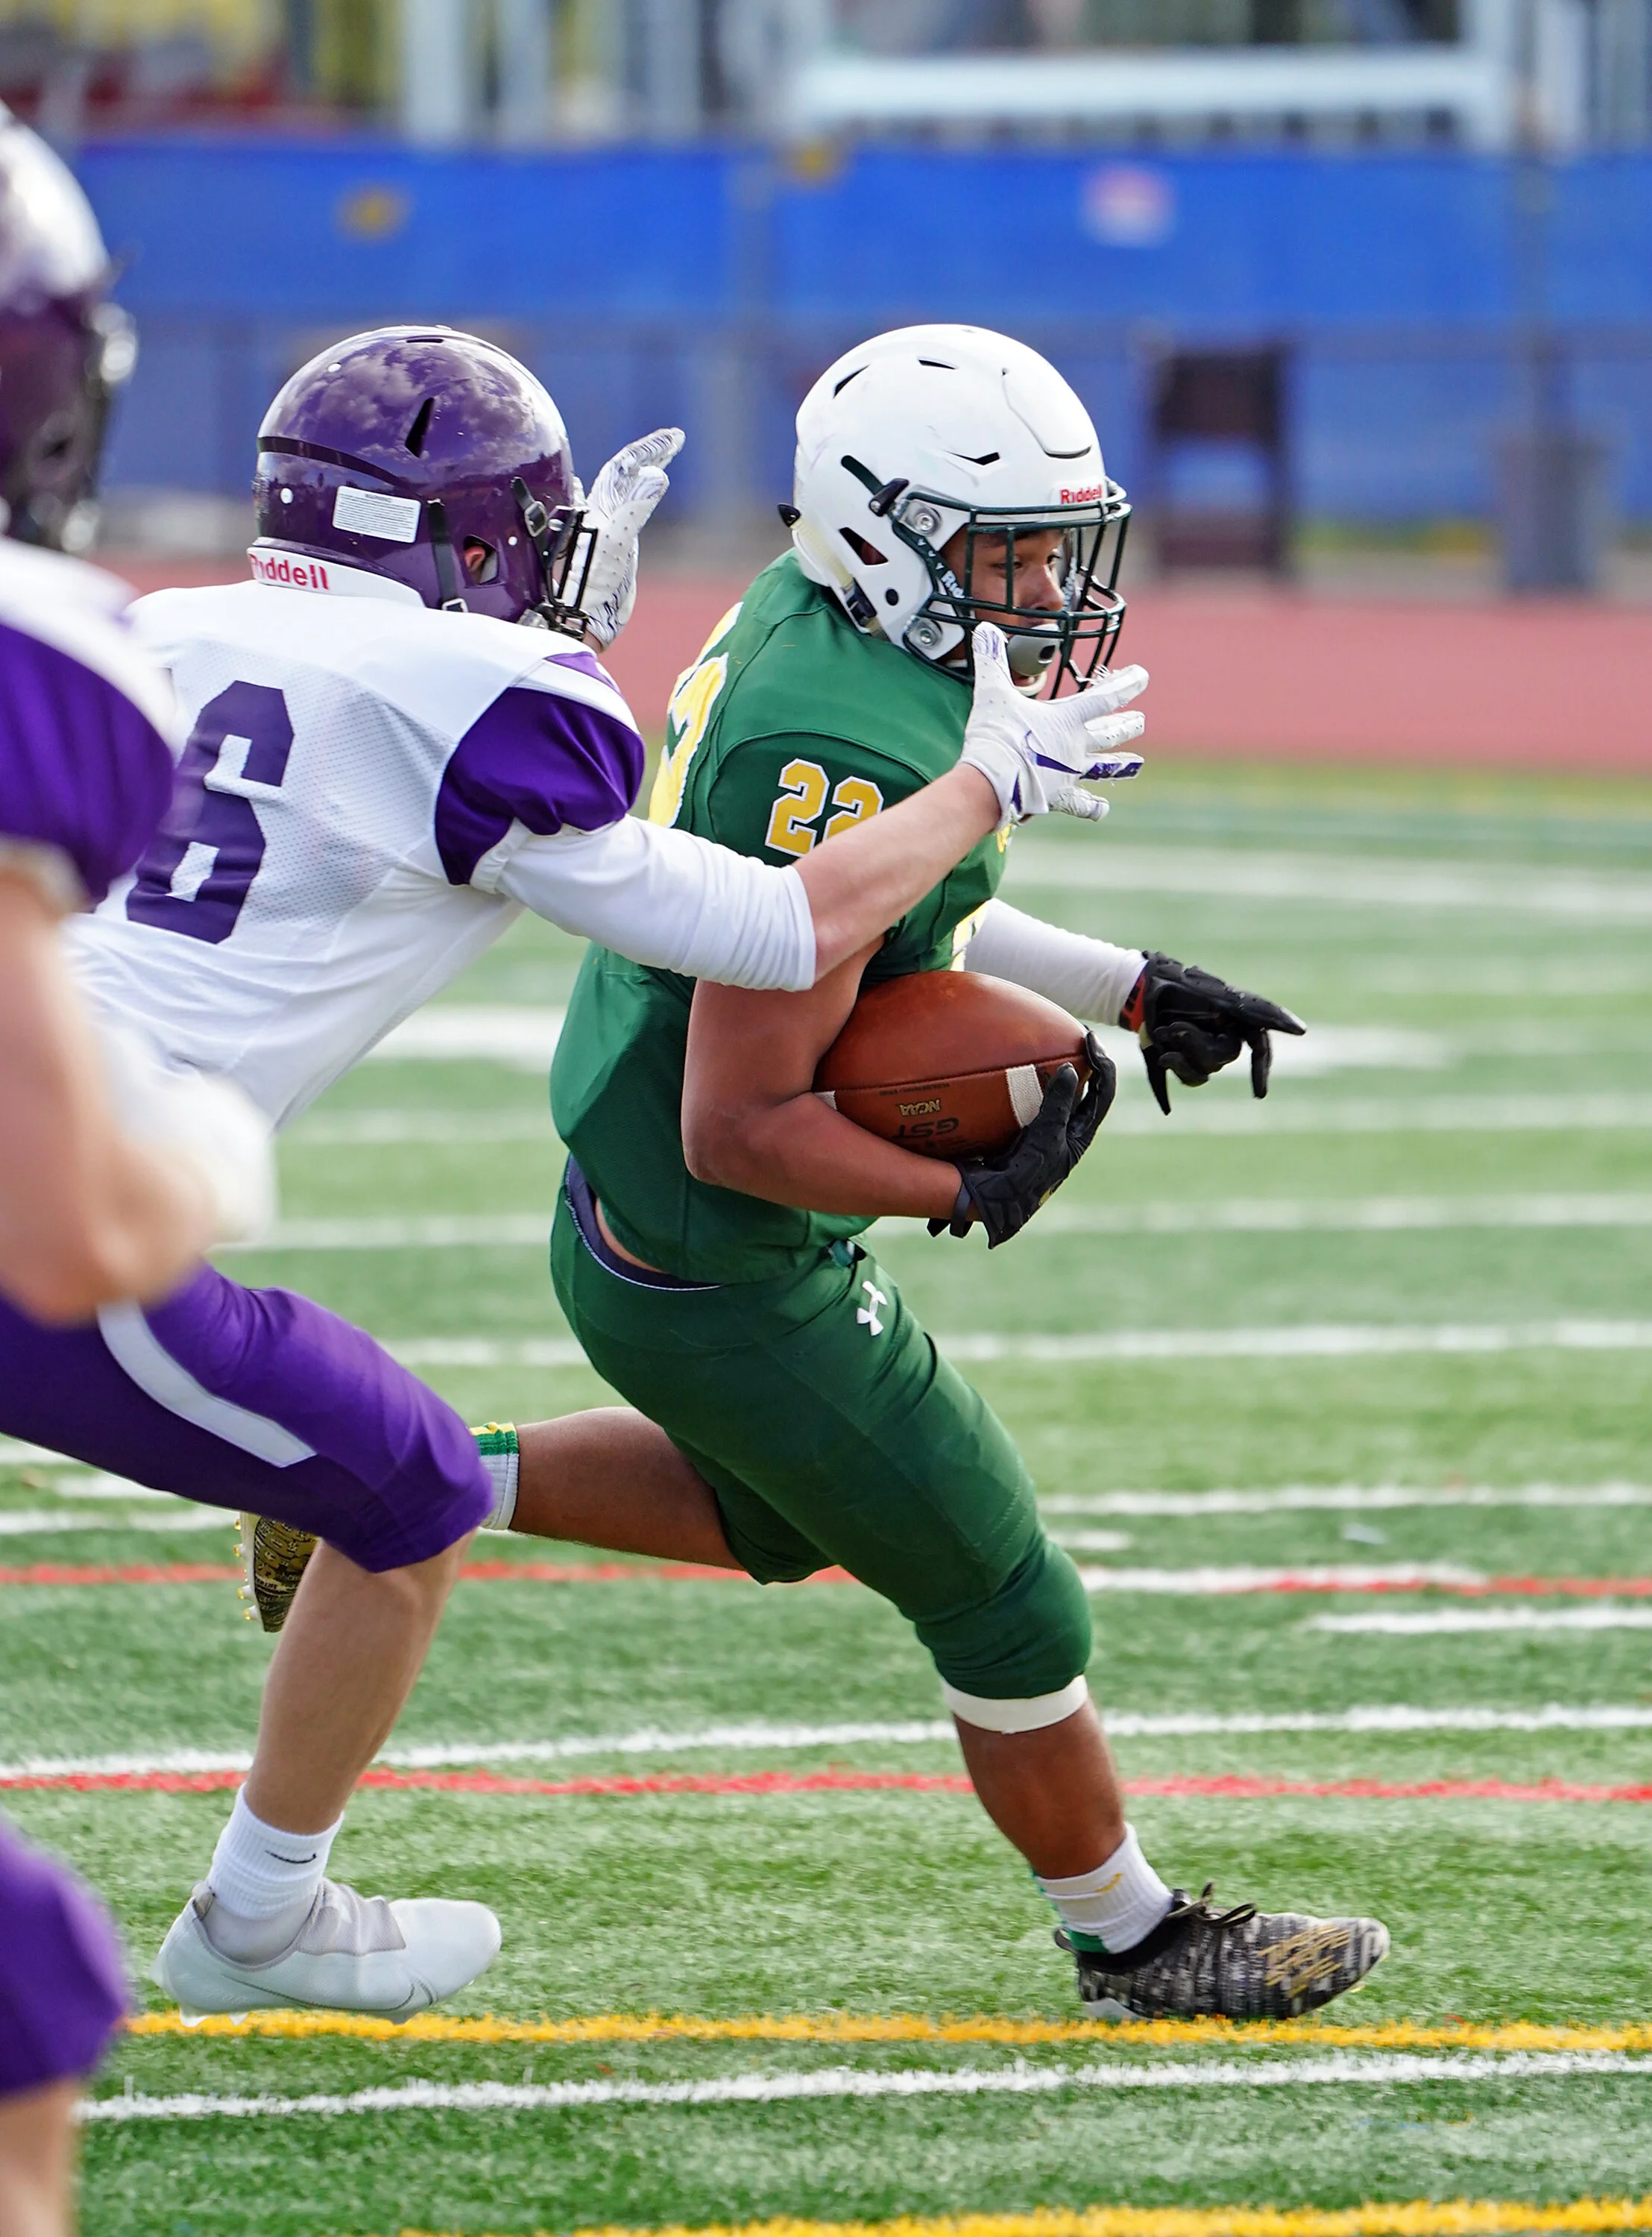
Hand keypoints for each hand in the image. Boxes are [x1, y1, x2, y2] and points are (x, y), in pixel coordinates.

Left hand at [576, 426, 682, 647]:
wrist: (575, 622)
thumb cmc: (589, 585)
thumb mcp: (615, 543)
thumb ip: (634, 509)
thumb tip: (655, 475)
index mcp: (600, 508)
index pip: (624, 467)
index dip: (648, 449)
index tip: (675, 437)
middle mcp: (598, 516)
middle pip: (623, 477)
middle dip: (649, 456)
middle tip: (674, 440)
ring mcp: (601, 534)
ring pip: (619, 494)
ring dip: (639, 476)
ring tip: (656, 462)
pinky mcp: (604, 554)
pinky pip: (615, 519)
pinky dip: (625, 505)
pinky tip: (622, 500)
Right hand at [929, 1032, 1114, 1247]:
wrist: (997, 1200)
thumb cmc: (1027, 1173)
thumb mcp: (1047, 1137)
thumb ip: (1058, 1104)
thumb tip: (1071, 1069)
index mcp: (1081, 1134)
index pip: (1103, 1092)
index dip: (1103, 1063)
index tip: (1088, 1037)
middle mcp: (1068, 1132)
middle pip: (1087, 1089)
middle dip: (1084, 1062)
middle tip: (1074, 1036)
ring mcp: (1047, 1131)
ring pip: (1061, 1095)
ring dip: (1058, 1071)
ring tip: (1049, 1046)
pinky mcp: (1026, 1131)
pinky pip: (1034, 1101)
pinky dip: (1031, 1084)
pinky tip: (1015, 1071)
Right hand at [959, 621, 1145, 822]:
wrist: (990, 784)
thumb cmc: (995, 736)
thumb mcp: (991, 693)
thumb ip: (991, 660)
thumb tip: (984, 628)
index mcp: (1067, 719)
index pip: (1105, 697)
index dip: (1126, 684)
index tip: (1143, 676)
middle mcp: (1075, 747)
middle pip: (1109, 734)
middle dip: (1126, 725)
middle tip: (1141, 721)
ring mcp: (1070, 773)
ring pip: (1103, 768)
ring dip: (1121, 765)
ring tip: (1137, 764)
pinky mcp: (1058, 797)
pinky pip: (1080, 804)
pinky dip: (1092, 807)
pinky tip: (1103, 809)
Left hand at [1121, 952, 1304, 1114]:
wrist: (1141, 993)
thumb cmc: (1184, 990)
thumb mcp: (1225, 1000)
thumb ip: (1262, 1013)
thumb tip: (1301, 1030)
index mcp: (1239, 1018)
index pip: (1260, 1048)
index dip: (1260, 1069)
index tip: (1257, 1094)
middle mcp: (1226, 1033)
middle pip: (1227, 1058)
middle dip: (1198, 1045)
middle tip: (1175, 1027)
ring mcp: (1205, 1047)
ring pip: (1208, 1071)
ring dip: (1183, 1054)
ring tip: (1165, 1031)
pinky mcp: (1185, 1059)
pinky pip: (1191, 1078)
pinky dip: (1177, 1067)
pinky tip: (1163, 1055)